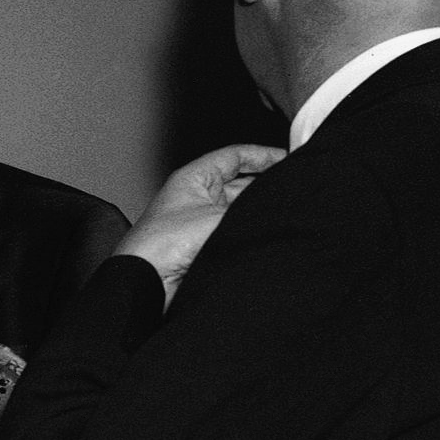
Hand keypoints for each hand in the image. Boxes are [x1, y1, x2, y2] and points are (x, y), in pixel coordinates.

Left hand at [120, 142, 284, 294]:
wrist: (145, 285)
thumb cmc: (163, 246)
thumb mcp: (216, 218)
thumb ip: (250, 209)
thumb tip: (281, 204)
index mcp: (194, 179)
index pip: (234, 156)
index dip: (262, 155)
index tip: (289, 158)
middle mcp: (197, 198)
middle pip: (241, 183)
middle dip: (266, 184)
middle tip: (294, 188)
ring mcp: (201, 223)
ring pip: (240, 209)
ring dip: (259, 210)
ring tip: (287, 210)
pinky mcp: (204, 247)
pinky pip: (234, 232)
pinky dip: (251, 231)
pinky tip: (269, 232)